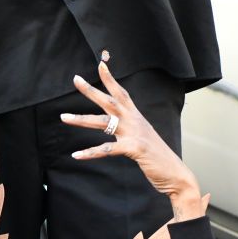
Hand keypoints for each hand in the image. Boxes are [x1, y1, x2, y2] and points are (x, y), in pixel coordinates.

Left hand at [61, 62, 204, 220]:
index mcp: (136, 117)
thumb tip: (118, 129)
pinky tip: (76, 155)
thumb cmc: (157, 158)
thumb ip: (130, 131)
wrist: (174, 173)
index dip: (111, 79)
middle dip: (91, 90)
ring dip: (81, 119)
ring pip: (102, 122)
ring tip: (64, 117)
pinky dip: (90, 152)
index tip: (100, 65)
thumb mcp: (142, 139)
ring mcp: (134, 133)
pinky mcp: (133, 148)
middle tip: (76, 79)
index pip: (122, 93)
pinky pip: (106, 149)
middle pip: (109, 101)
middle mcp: (134, 121)